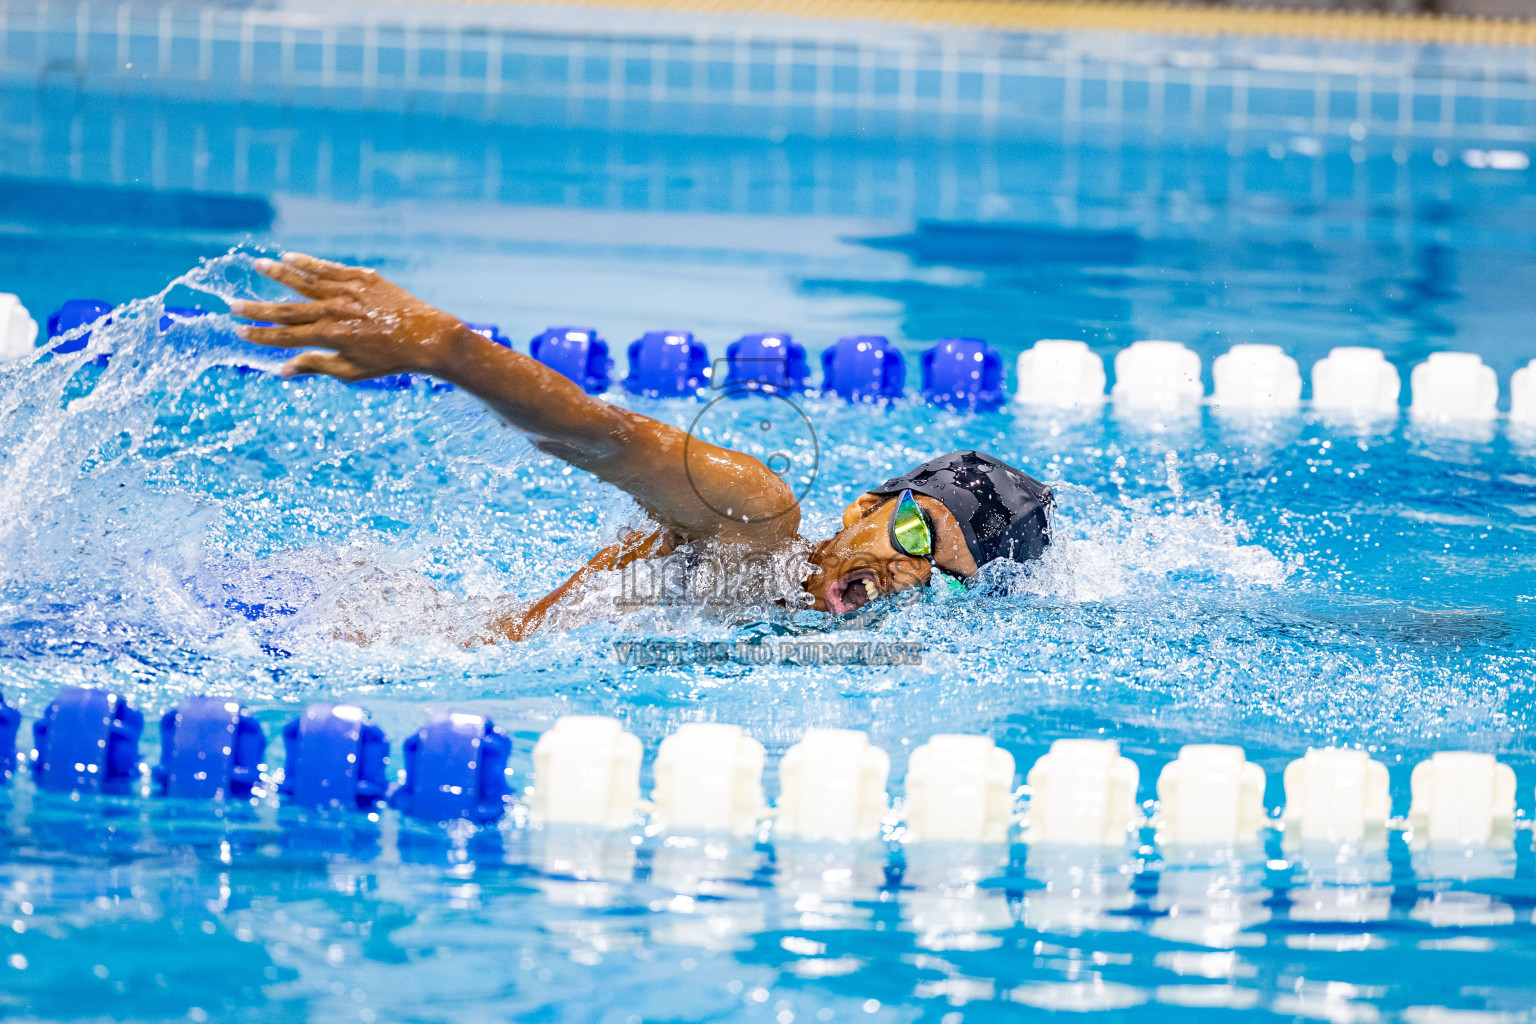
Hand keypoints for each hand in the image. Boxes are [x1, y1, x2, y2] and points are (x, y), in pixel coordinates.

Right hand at [232, 252, 469, 380]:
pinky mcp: (362, 278)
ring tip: (257, 264)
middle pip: (287, 308)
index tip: (239, 332)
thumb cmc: (390, 359)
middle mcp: (334, 311)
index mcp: (330, 336)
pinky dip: (309, 262)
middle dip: (258, 308)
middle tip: (232, 304)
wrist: (427, 336)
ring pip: (305, 279)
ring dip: (279, 272)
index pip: (285, 336)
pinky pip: (329, 268)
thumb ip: (316, 366)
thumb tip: (283, 372)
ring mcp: (348, 291)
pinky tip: (291, 256)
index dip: (260, 335)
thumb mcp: (352, 370)